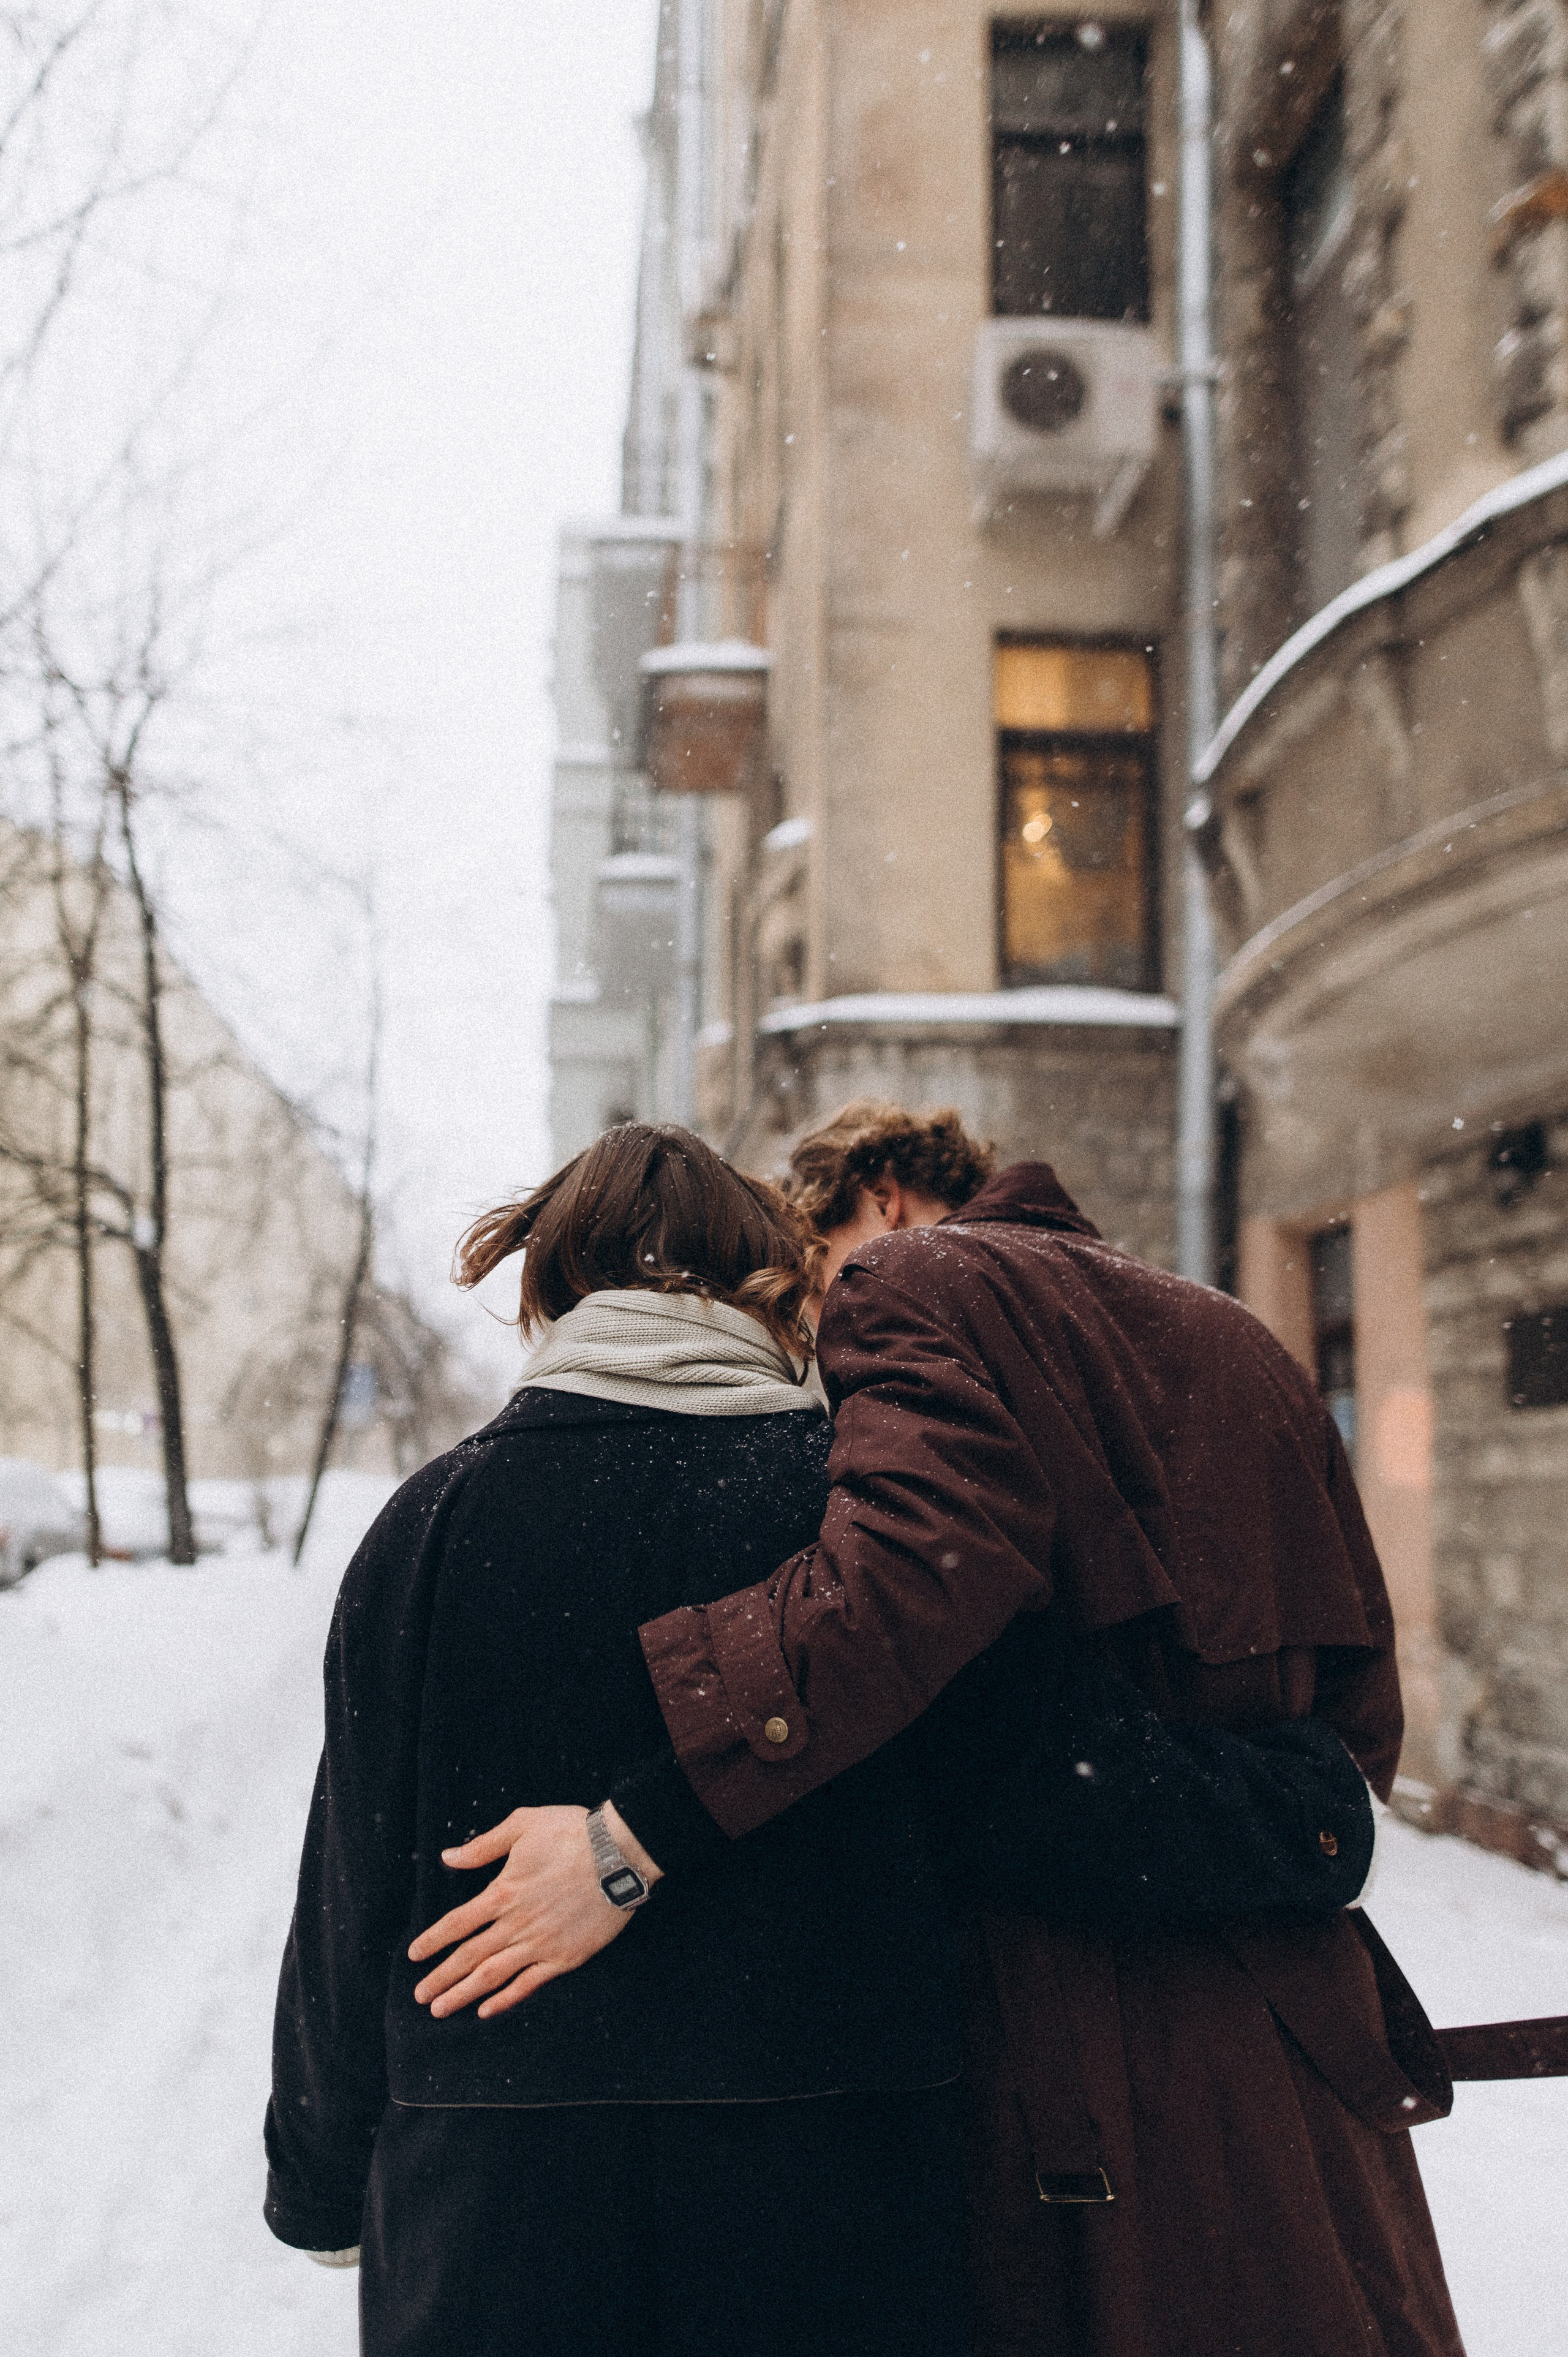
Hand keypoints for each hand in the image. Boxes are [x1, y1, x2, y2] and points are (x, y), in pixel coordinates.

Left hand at [408, 1803, 661, 2020]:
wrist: (620, 1853)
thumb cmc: (571, 1832)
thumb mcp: (522, 1824)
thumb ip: (483, 1846)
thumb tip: (448, 1857)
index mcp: (503, 1891)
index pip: (457, 1923)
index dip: (433, 1941)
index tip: (414, 1956)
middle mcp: (516, 1923)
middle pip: (469, 1956)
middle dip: (441, 1978)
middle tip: (419, 1996)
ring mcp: (541, 1944)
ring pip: (493, 1976)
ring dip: (463, 1994)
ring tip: (440, 2010)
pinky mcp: (565, 1957)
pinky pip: (528, 1984)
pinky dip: (505, 1999)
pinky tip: (486, 2010)